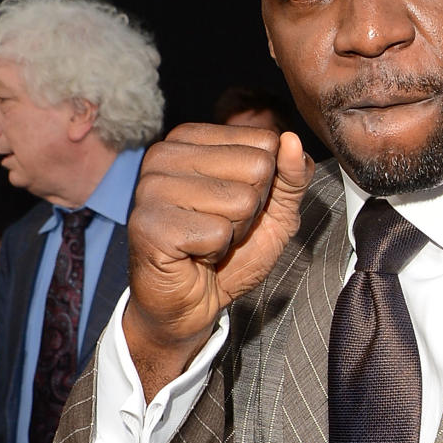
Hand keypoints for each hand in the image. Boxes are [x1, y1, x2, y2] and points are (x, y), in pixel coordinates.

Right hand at [124, 123, 314, 397]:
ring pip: (240, 201)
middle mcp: (163, 153)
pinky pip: (217, 234)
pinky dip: (215, 253)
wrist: (190, 304)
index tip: (235, 207)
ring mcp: (151, 187)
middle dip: (251, 210)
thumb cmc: (229, 255)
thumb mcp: (274, 213)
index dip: (265, 186)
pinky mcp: (149, 224)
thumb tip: (293, 140)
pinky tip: (193, 256)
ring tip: (206, 242)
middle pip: (256, 168)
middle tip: (220, 228)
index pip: (265, 143)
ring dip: (233, 234)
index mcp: (190, 138)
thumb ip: (291, 178)